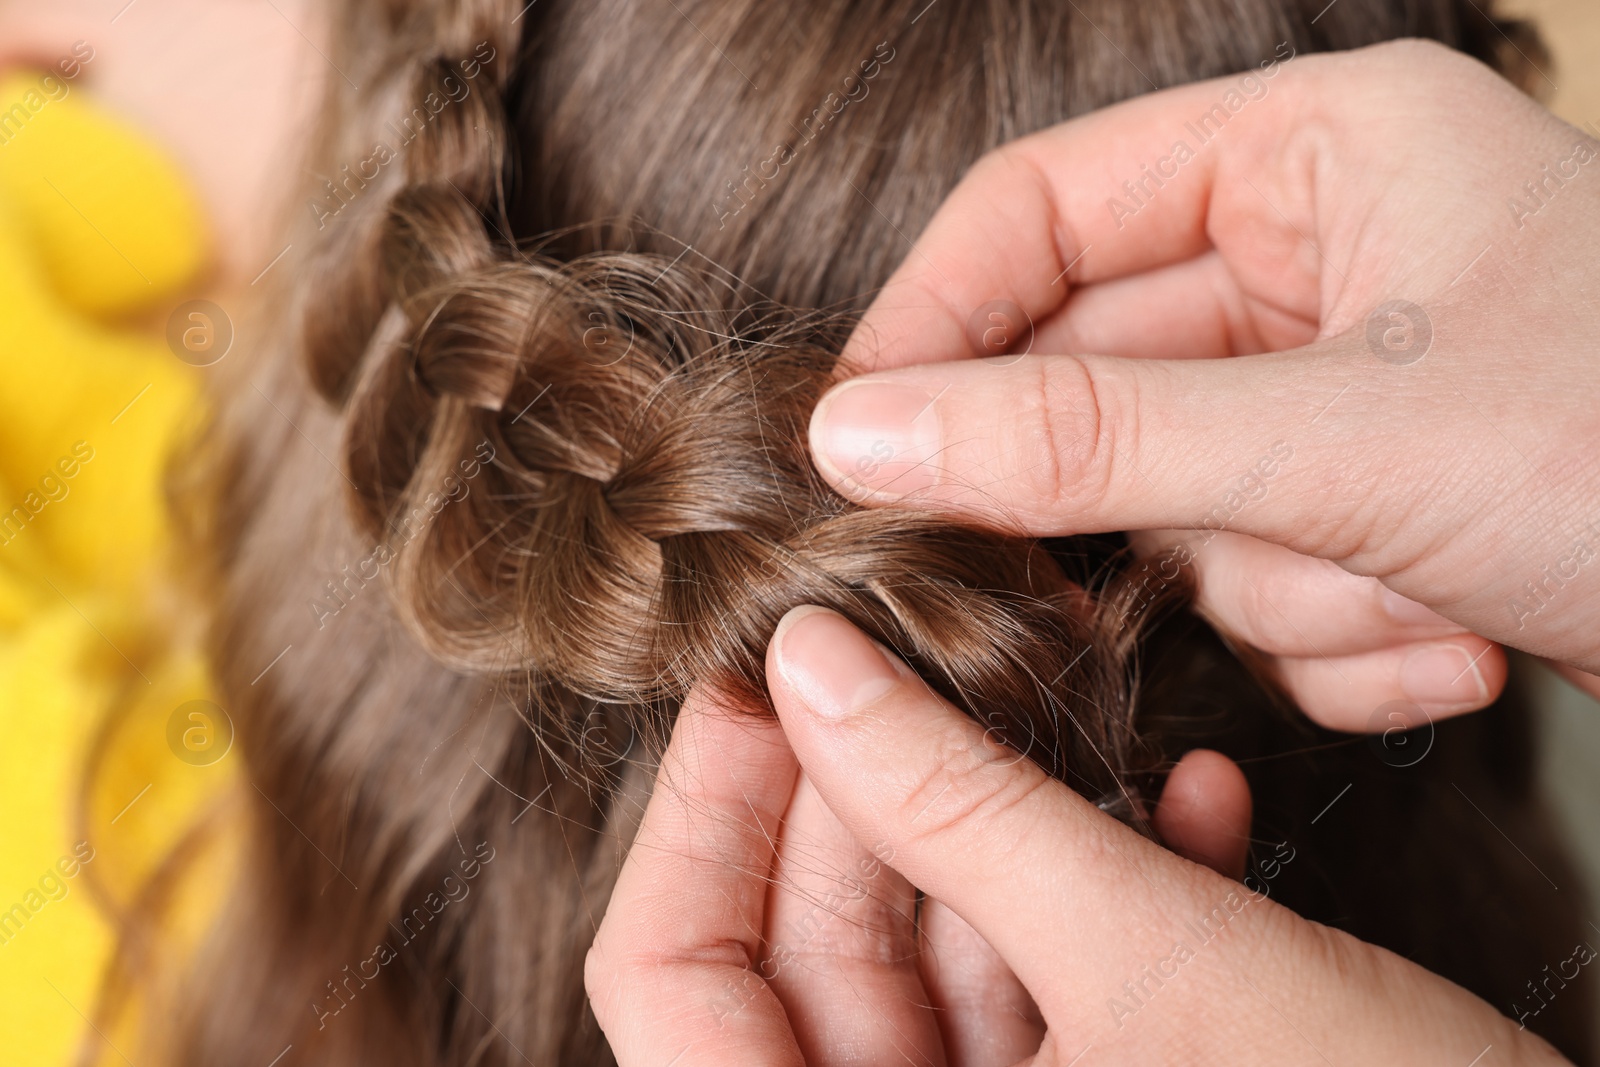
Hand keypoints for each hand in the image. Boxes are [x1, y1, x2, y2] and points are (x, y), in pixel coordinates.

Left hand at [586, 677, 1252, 1064]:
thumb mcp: (1154, 968)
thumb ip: (962, 806)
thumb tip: (809, 663)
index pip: (669, 981)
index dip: (700, 814)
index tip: (762, 674)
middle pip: (811, 955)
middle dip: (875, 789)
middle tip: (924, 647)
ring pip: (937, 957)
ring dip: (1007, 827)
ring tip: (1062, 701)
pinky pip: (1051, 993)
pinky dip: (1103, 896)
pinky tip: (1190, 806)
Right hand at [808, 39, 1599, 725]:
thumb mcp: (1342, 435)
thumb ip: (1085, 438)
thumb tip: (864, 435)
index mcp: (1315, 150)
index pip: (1039, 209)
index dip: (936, 324)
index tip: (864, 440)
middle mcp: (1320, 252)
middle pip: (1100, 375)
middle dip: (1145, 502)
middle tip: (1091, 579)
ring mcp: (1341, 385)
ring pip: (1179, 502)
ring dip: (1280, 590)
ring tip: (1414, 598)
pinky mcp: (1368, 501)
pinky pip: (1259, 572)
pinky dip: (1337, 635)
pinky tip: (1460, 640)